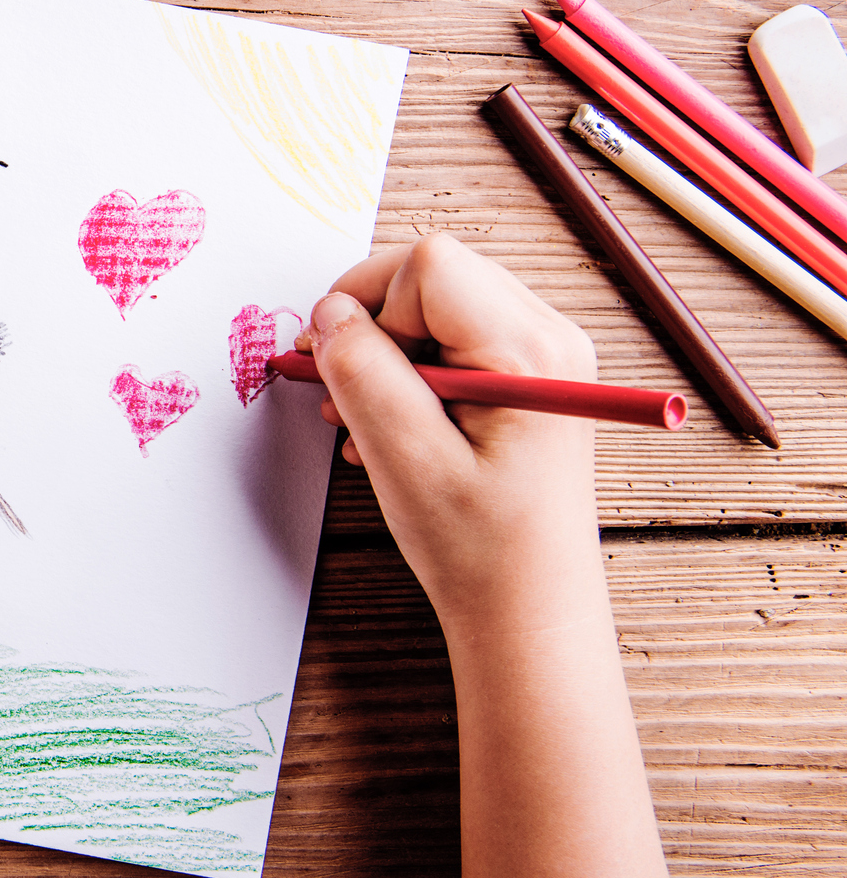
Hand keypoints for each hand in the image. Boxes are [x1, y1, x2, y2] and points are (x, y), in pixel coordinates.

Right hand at [295, 233, 597, 633]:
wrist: (529, 612)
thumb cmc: (481, 549)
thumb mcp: (405, 459)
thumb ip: (362, 373)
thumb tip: (327, 314)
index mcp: (531, 351)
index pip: (429, 265)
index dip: (367, 302)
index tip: (335, 361)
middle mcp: (550, 338)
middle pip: (434, 276)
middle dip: (375, 327)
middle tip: (342, 392)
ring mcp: (544, 357)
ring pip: (437, 307)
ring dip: (387, 356)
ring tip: (365, 421)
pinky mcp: (529, 378)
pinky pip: (453, 341)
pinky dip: (409, 375)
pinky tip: (392, 430)